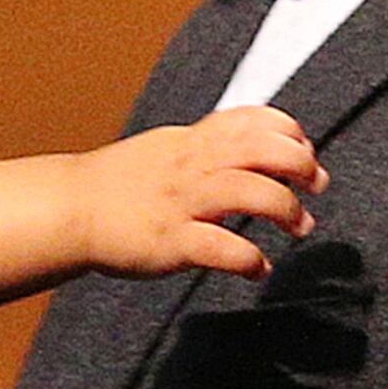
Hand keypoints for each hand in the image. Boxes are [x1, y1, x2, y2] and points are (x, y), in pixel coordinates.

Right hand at [77, 105, 322, 278]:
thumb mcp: (167, 147)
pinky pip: (221, 248)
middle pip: (262, 150)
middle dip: (300, 165)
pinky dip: (250, 260)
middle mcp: (192, 166)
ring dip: (286, 209)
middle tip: (316, 185)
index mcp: (192, 141)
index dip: (288, 131)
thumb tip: (253, 144)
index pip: (252, 119)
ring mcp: (182, 203)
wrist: (71, 209)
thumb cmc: (119, 183)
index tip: (304, 149)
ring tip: (299, 227)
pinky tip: (258, 269)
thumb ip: (208, 144)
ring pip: (250, 192)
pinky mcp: (170, 241)